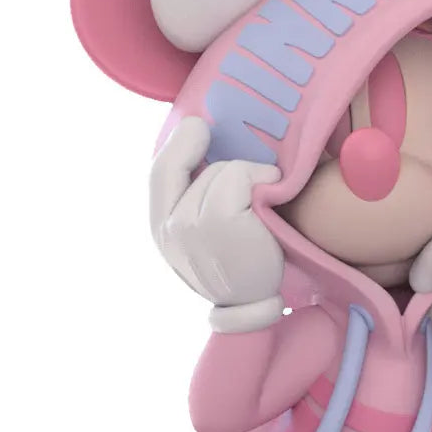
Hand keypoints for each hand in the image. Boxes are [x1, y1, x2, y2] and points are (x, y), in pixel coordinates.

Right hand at [150, 116, 284, 331]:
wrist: (258, 304)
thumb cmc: (240, 264)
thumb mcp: (205, 235)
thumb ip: (193, 200)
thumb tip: (199, 140)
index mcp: (161, 231)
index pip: (158, 174)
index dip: (176, 145)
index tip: (196, 127)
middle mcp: (167, 229)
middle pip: (176, 164)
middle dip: (193, 142)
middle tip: (211, 131)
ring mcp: (189, 225)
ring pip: (218, 169)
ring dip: (246, 173)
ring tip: (262, 192)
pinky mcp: (218, 221)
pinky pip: (239, 176)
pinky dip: (261, 176)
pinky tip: (273, 191)